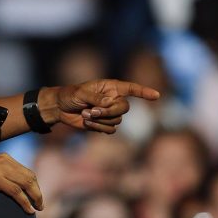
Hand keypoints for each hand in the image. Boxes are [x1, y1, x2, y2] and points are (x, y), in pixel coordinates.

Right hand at [0, 153, 42, 213]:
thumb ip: (4, 176)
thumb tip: (20, 189)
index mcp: (4, 158)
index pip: (27, 172)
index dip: (35, 186)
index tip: (37, 198)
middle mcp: (3, 160)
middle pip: (29, 177)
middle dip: (37, 192)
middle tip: (39, 206)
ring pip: (26, 183)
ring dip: (34, 197)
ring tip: (36, 208)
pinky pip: (16, 190)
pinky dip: (24, 201)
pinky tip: (28, 209)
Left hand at [41, 80, 159, 133]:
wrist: (60, 108)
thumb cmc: (69, 95)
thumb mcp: (80, 93)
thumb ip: (95, 97)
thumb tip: (109, 103)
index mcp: (110, 87)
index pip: (131, 88)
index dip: (144, 92)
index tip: (156, 95)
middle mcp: (113, 99)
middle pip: (124, 109)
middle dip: (109, 112)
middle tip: (92, 111)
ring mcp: (110, 112)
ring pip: (117, 121)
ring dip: (100, 120)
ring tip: (86, 114)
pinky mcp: (104, 124)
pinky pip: (110, 130)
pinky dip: (98, 127)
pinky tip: (87, 122)